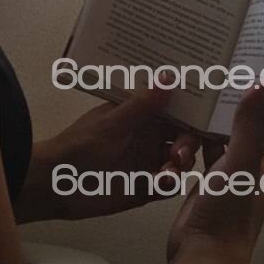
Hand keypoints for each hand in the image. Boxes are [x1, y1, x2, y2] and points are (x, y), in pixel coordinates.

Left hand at [14, 78, 200, 222]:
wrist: (56, 183)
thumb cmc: (80, 145)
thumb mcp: (113, 123)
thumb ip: (143, 104)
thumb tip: (169, 77)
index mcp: (138, 113)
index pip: (172, 107)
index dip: (190, 109)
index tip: (207, 111)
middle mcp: (146, 135)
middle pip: (183, 134)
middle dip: (189, 140)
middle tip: (182, 150)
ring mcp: (147, 160)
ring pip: (180, 159)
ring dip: (182, 162)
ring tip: (172, 166)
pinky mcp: (145, 186)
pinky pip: (168, 183)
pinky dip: (170, 182)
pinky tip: (162, 181)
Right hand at [164, 84, 263, 263]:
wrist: (201, 253)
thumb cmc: (228, 218)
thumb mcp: (240, 162)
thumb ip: (251, 123)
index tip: (254, 67)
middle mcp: (251, 165)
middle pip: (243, 123)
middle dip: (229, 103)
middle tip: (217, 74)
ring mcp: (228, 172)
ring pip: (217, 134)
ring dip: (204, 122)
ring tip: (193, 102)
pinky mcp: (206, 179)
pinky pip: (198, 148)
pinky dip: (189, 139)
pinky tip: (178, 129)